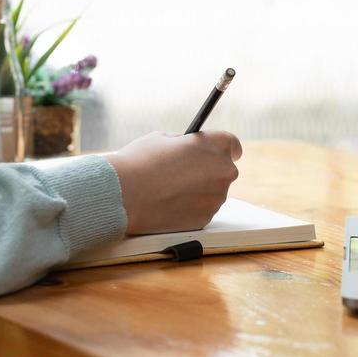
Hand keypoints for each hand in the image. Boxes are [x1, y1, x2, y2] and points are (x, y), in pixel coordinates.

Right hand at [106, 131, 242, 234]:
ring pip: (213, 192)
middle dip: (208, 170)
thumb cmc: (139, 163)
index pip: (233, 145)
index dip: (223, 149)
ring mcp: (216, 197)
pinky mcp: (205, 218)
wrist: (124, 195)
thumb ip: (184, 143)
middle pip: (224, 170)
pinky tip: (169, 203)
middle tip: (185, 172)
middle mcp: (223, 171)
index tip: (215, 153)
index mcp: (215, 145)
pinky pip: (202, 209)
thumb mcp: (162, 138)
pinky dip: (190, 207)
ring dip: (199, 190)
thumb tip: (188, 149)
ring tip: (171, 189)